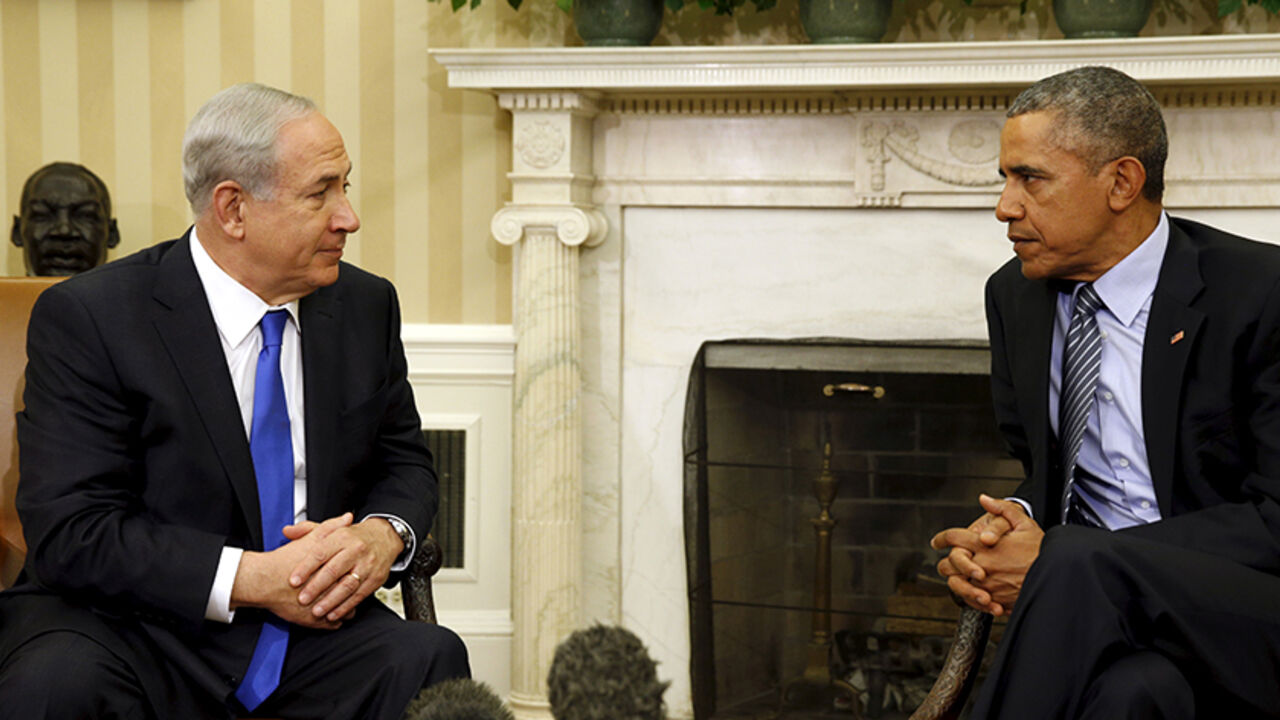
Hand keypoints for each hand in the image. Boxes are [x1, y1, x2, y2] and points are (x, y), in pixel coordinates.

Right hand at [230, 513, 354, 628]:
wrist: (263, 581)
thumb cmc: (286, 560)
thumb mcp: (311, 538)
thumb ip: (331, 527)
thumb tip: (347, 518)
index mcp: (334, 570)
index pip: (356, 573)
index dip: (360, 571)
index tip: (360, 568)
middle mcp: (332, 590)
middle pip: (353, 593)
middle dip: (356, 590)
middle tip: (357, 584)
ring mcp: (324, 607)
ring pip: (345, 611)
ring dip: (346, 606)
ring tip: (347, 600)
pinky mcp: (313, 621)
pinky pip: (332, 624)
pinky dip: (334, 619)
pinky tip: (334, 614)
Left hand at [284, 514, 403, 621]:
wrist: (385, 538)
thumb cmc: (353, 537)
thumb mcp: (332, 529)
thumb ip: (307, 530)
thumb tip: (287, 531)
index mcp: (342, 536)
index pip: (321, 552)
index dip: (306, 568)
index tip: (293, 581)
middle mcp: (356, 550)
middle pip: (334, 570)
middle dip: (316, 587)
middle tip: (302, 599)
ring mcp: (367, 565)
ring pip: (347, 585)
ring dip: (331, 601)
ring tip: (316, 611)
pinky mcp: (375, 579)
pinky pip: (359, 595)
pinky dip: (345, 607)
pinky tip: (333, 614)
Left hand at [931, 495, 1041, 614]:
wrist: (1056, 577)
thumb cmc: (1042, 552)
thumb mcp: (1025, 524)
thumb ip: (1003, 509)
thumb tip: (985, 499)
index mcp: (986, 546)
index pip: (953, 538)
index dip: (941, 538)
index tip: (937, 541)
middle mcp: (982, 566)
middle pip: (948, 564)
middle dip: (946, 561)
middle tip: (949, 559)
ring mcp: (987, 585)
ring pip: (956, 584)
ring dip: (955, 579)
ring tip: (960, 576)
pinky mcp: (994, 600)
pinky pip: (971, 601)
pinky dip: (970, 596)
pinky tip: (976, 590)